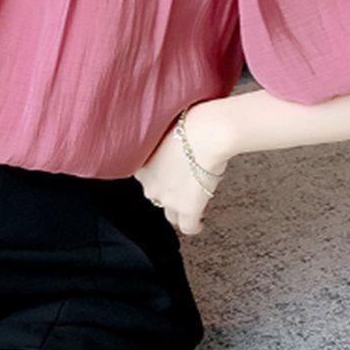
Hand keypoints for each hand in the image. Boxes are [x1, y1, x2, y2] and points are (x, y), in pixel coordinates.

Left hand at [133, 100, 233, 236]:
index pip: (147, 178)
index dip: (161, 176)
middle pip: (157, 195)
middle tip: (186, 186)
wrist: (208, 132)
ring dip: (180, 211)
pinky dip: (195, 225)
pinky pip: (188, 227)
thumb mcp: (167, 131)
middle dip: (170, 192)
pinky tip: (200, 222)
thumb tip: (174, 144)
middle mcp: (150, 184)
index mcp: (141, 164)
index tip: (171, 174)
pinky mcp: (187, 210)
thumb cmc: (191, 123)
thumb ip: (164, 145)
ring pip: (170, 214)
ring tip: (192, 205)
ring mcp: (167, 199)